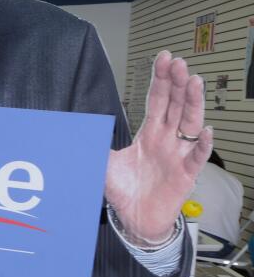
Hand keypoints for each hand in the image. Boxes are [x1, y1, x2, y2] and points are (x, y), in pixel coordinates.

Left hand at [105, 51, 211, 243]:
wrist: (134, 219)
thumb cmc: (124, 189)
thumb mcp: (103, 162)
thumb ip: (91, 143)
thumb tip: (70, 128)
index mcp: (150, 133)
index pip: (158, 100)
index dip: (160, 79)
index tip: (163, 58)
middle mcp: (167, 139)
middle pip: (176, 105)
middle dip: (177, 83)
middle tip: (178, 63)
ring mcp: (178, 155)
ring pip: (191, 124)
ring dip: (193, 104)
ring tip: (194, 83)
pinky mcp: (185, 175)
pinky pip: (197, 158)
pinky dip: (203, 145)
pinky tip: (206, 131)